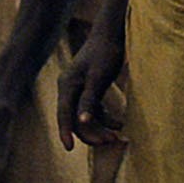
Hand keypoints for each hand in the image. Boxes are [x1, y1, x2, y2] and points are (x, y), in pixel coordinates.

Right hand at [57, 29, 124, 149]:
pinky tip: (119, 123)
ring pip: (85, 116)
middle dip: (91, 132)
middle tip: (111, 141)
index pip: (64, 114)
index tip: (69, 149)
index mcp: (67, 84)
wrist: (112, 33)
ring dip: (100, 127)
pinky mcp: (89, 88)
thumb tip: (81, 122)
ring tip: (118, 135)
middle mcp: (69, 88)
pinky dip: (105, 118)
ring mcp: (79, 88)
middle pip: (75, 118)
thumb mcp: (98, 77)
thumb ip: (89, 100)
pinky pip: (93, 110)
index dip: (65, 132)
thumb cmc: (105, 53)